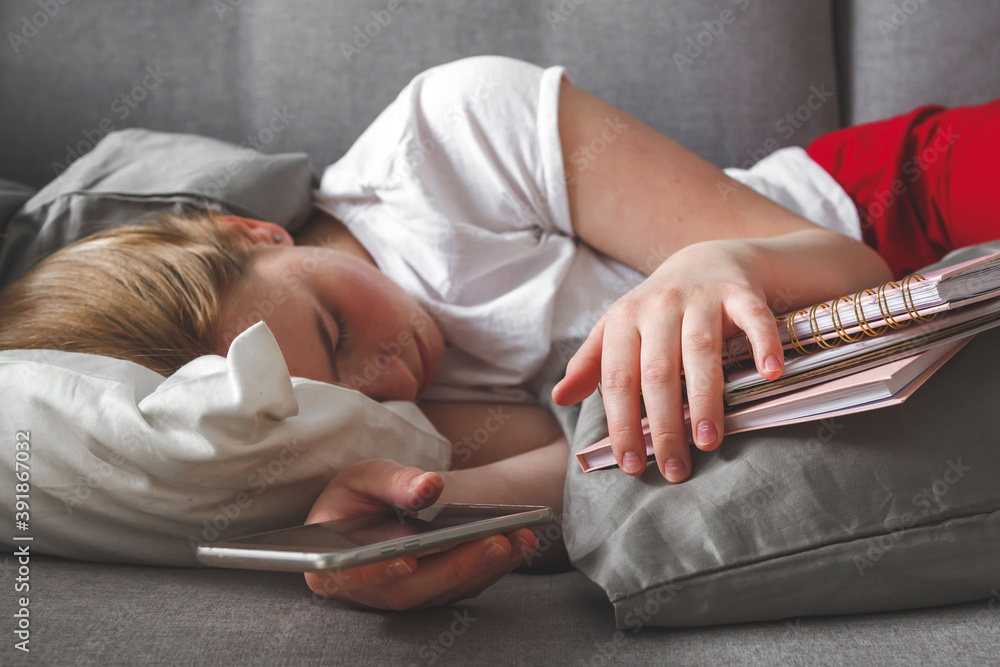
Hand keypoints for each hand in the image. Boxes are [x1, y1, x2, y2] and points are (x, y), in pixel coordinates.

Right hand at [303, 459, 538, 610]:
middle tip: (496, 541)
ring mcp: (403, 597)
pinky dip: (492, 565)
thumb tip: (429, 487)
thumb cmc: (356, 496)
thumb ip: (392, 482)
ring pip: (445, 592)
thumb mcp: (363, 477)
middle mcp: (368, 592)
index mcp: (331, 567)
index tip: (406, 558)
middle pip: (411, 590)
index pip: (348, 577)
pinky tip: (520, 540)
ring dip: (485, 567)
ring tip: (521, 537)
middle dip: (456, 567)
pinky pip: (463, 585)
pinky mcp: (433, 593)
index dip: (376, 572)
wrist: (369, 512)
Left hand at [551, 240, 783, 481]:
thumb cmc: (657, 310)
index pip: (618, 379)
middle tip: (673, 469)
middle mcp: (659, 306)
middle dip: (664, 425)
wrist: (707, 258)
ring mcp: (701, 297)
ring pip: (701, 350)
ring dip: (705, 398)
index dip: (622, 423)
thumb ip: (590, 365)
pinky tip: (770, 375)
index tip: (630, 464)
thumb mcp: (618, 330)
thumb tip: (559, 398)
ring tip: (708, 442)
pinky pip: (753, 318)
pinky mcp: (740, 291)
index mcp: (624, 319)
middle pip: (658, 372)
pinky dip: (763, 344)